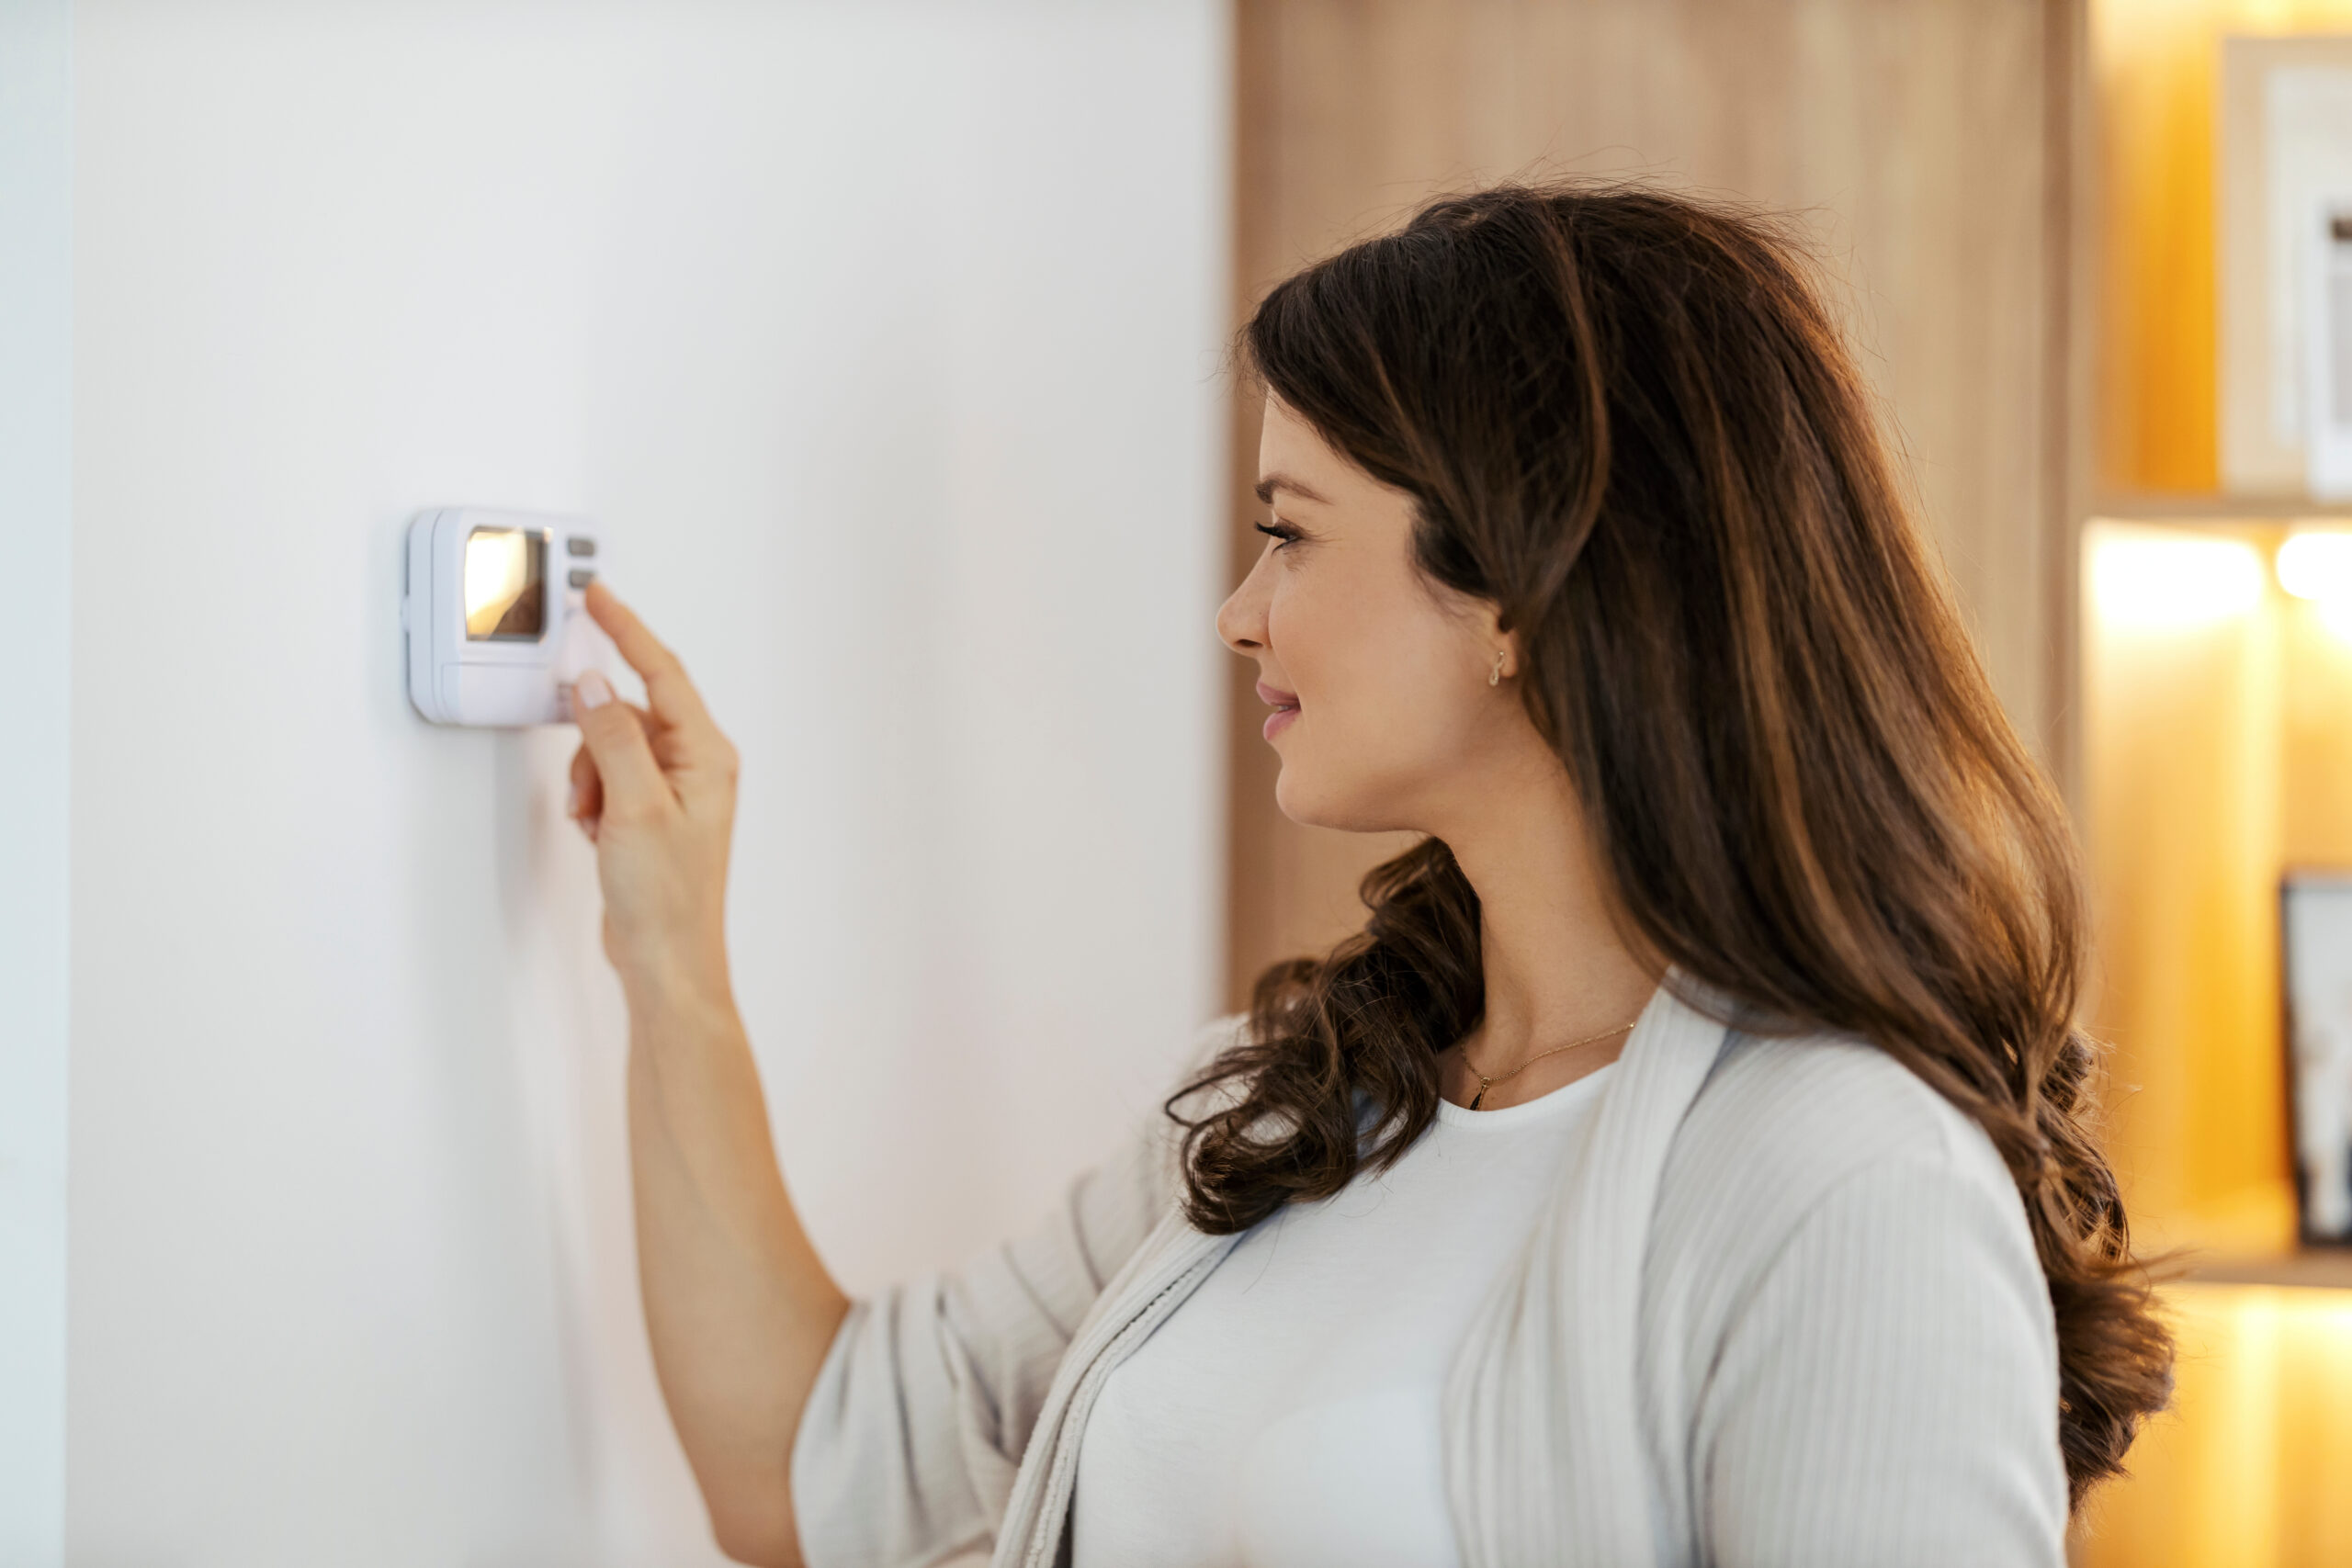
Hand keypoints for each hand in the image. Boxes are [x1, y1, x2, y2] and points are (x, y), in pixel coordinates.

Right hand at [565, 579, 740, 1003]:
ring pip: (610, 747)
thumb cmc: (666, 896)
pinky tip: (599, 834)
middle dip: (594, 745)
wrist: (665, 958)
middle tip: (591, 788)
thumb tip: (592, 686)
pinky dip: (592, 799)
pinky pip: (608, 778)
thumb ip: (611, 739)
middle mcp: (696, 765)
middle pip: (627, 714)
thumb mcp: (634, 807)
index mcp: (707, 754)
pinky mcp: (649, 812)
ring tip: (598, 824)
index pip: (662, 672)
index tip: (598, 598)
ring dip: (589, 779)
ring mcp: (672, 790)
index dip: (627, 631)